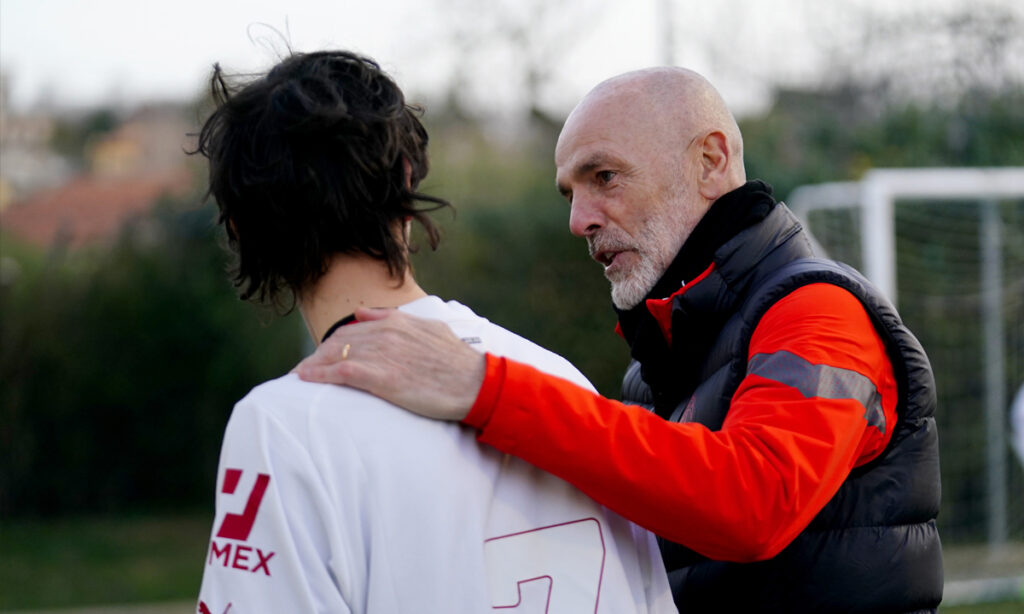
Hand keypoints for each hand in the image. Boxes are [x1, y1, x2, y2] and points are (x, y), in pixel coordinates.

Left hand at [295, 307, 484, 420]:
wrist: (475, 383)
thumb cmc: (458, 363)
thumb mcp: (431, 329)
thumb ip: (397, 319)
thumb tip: (366, 312)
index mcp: (398, 322)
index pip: (354, 328)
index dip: (336, 342)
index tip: (324, 353)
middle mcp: (386, 333)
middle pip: (340, 341)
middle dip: (320, 353)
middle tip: (307, 366)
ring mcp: (383, 354)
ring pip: (336, 354)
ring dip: (314, 364)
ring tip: (301, 374)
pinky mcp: (381, 377)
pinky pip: (341, 372)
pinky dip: (319, 374)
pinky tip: (305, 379)